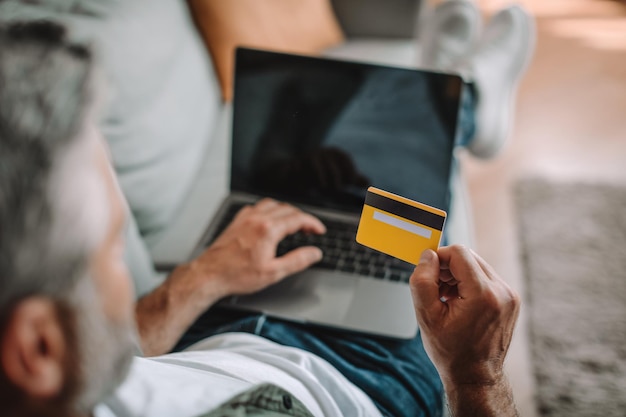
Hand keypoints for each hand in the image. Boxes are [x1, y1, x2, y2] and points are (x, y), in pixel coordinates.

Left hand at [189, 199, 325, 296]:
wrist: (210, 274)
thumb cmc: (237, 275)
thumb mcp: (273, 273)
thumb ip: (297, 261)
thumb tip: (314, 253)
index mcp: (268, 229)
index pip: (298, 218)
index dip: (313, 223)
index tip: (319, 230)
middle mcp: (257, 218)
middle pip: (287, 209)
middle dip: (302, 217)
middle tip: (310, 229)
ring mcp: (245, 218)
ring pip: (272, 204)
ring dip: (286, 211)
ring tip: (293, 223)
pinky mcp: (237, 220)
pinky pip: (257, 207)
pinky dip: (270, 210)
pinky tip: (270, 220)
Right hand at [409, 245, 519, 386]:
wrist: (475, 376)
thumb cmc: (451, 351)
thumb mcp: (426, 316)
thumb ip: (423, 281)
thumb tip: (428, 256)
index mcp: (483, 294)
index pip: (459, 252)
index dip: (438, 257)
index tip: (427, 273)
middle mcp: (502, 291)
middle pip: (469, 257)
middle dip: (447, 267)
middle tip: (435, 289)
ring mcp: (510, 295)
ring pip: (477, 266)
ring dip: (457, 275)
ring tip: (445, 298)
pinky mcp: (511, 299)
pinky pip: (486, 278)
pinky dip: (469, 283)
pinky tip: (458, 303)